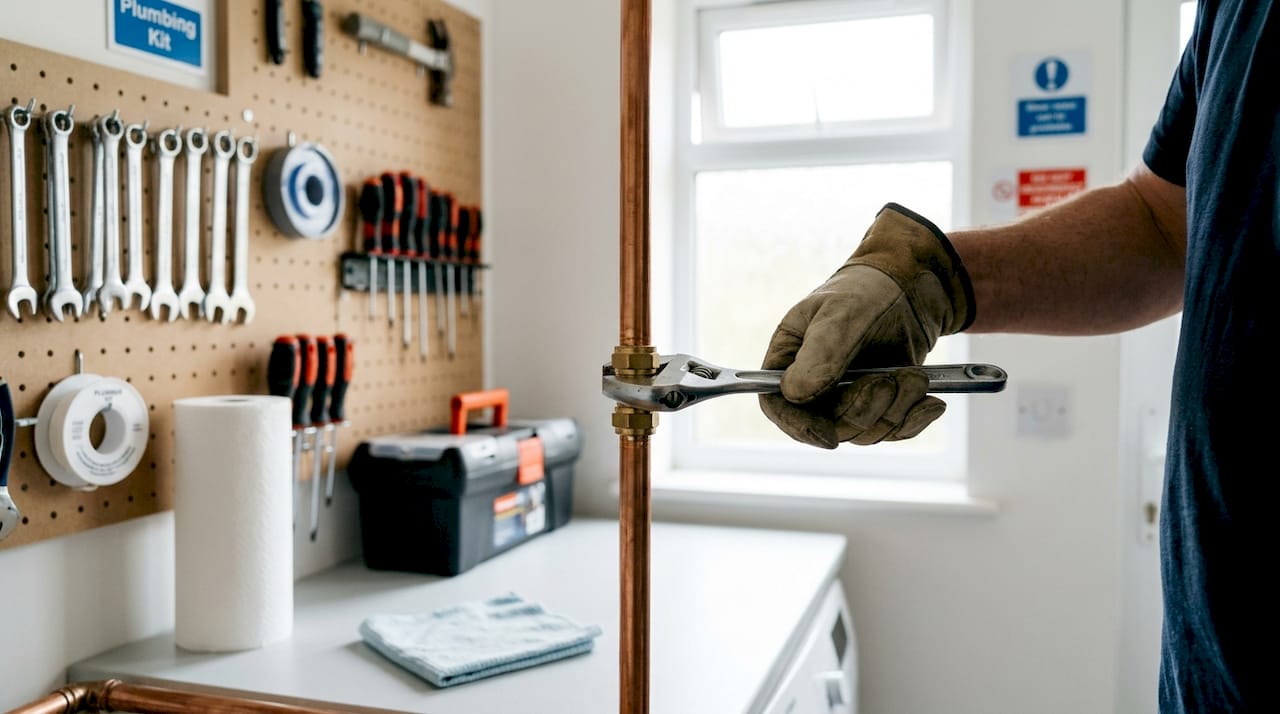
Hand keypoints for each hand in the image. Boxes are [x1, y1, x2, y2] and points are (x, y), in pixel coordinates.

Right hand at [759, 203, 974, 448]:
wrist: (912, 288)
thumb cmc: (866, 291)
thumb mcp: (841, 314)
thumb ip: (820, 353)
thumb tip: (795, 393)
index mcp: (789, 359)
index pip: (777, 404)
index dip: (798, 426)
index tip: (828, 436)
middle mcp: (813, 384)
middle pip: (827, 426)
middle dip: (864, 408)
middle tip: (890, 378)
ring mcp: (847, 397)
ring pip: (864, 432)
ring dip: (895, 408)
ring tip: (913, 376)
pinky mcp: (879, 405)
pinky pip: (892, 431)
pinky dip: (913, 419)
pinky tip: (930, 399)